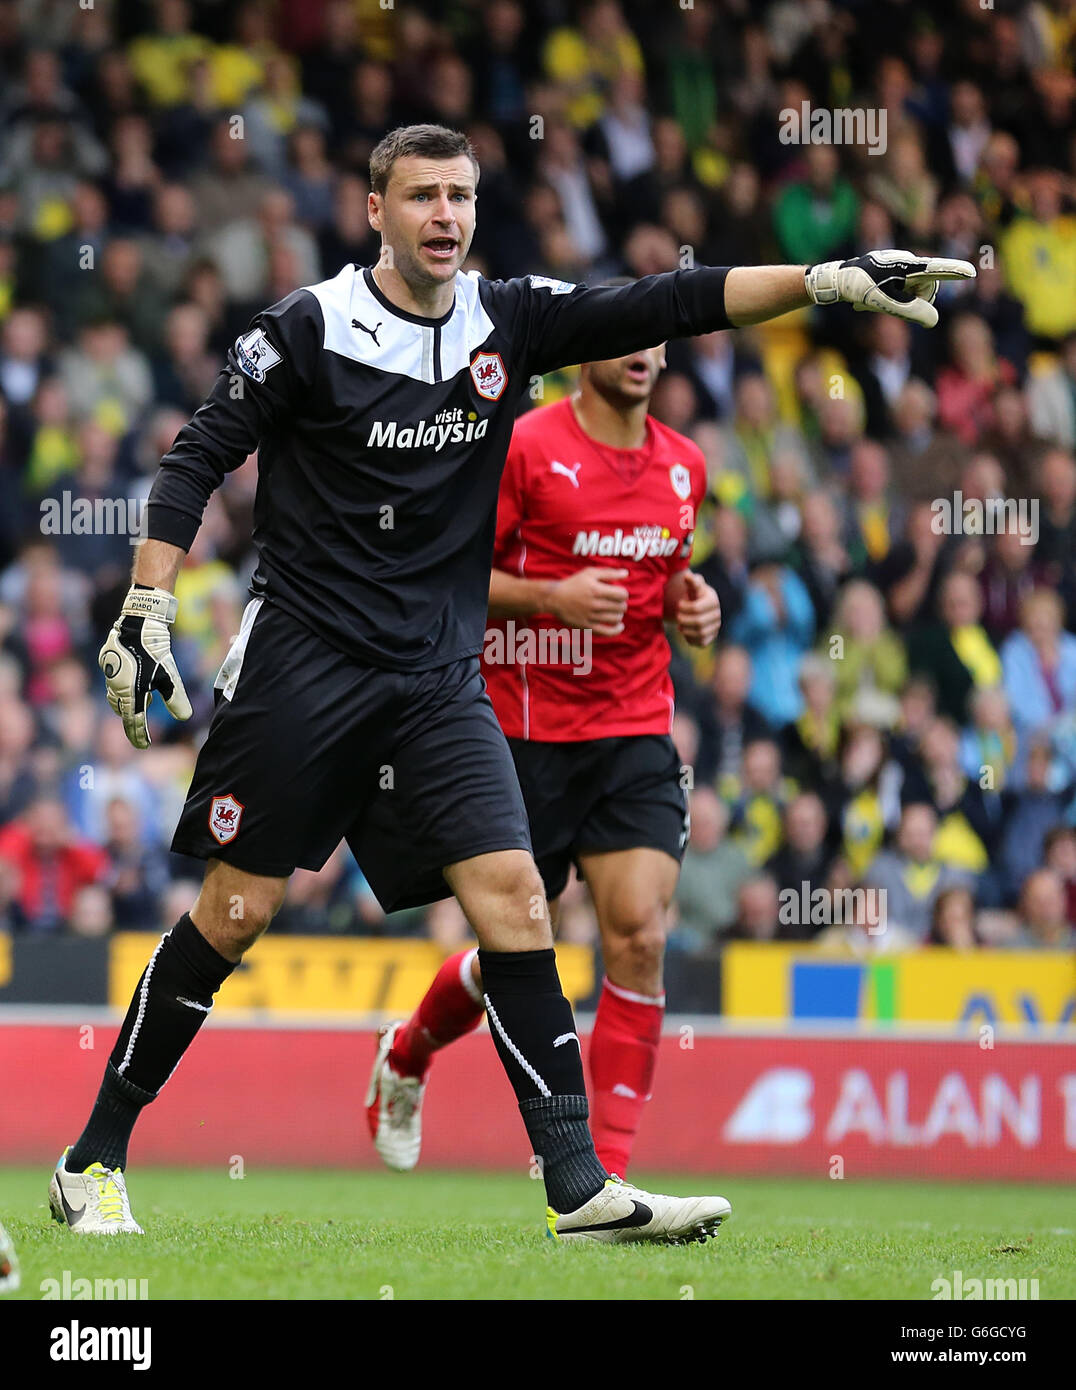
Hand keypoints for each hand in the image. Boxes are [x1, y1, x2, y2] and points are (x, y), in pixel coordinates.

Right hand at [98, 585, 191, 748]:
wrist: (139, 624)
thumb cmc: (155, 651)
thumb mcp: (170, 677)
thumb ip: (175, 698)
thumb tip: (185, 717)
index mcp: (131, 693)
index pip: (134, 722)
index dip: (139, 736)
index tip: (143, 746)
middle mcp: (116, 687)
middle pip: (123, 711)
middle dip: (131, 721)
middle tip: (140, 729)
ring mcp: (109, 674)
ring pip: (115, 697)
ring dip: (126, 704)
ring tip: (140, 704)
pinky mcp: (106, 661)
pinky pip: (112, 681)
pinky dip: (121, 687)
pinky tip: (132, 681)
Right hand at [550, 567, 628, 634]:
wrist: (555, 598)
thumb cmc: (574, 583)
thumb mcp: (590, 573)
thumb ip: (609, 572)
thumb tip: (626, 573)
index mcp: (596, 590)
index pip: (622, 594)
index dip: (623, 593)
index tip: (618, 593)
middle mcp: (594, 604)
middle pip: (621, 607)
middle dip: (621, 603)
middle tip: (615, 601)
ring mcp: (591, 617)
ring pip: (616, 618)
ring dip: (619, 614)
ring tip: (615, 610)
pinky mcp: (587, 627)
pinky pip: (607, 632)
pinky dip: (617, 630)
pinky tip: (620, 626)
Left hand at [675, 572, 721, 646]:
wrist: (696, 606)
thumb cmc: (693, 594)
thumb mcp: (692, 586)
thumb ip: (691, 581)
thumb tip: (688, 576)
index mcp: (713, 600)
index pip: (696, 609)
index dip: (683, 608)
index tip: (679, 604)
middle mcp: (717, 615)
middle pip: (698, 622)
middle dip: (683, 620)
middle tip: (678, 616)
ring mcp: (715, 627)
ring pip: (700, 633)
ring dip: (686, 629)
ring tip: (680, 624)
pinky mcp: (711, 637)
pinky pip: (700, 642)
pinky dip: (690, 638)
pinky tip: (685, 631)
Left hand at [805, 250, 975, 327]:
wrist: (837, 279)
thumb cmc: (860, 288)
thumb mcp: (883, 303)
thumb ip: (909, 311)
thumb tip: (933, 320)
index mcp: (907, 266)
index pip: (935, 269)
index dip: (953, 272)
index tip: (971, 272)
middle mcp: (908, 261)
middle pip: (926, 287)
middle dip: (912, 301)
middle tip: (886, 305)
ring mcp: (901, 263)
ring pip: (914, 289)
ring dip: (899, 300)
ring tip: (874, 302)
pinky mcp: (894, 268)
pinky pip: (903, 287)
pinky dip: (891, 297)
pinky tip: (870, 301)